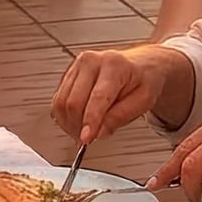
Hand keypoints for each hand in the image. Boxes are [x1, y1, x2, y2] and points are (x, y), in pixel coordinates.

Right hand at [53, 44, 190, 146]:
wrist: (140, 64)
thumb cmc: (144, 79)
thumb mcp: (144, 100)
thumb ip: (121, 116)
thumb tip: (99, 132)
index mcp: (114, 65)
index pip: (97, 98)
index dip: (90, 121)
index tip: (86, 139)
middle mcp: (91, 61)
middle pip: (73, 101)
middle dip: (77, 126)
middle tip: (88, 140)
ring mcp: (77, 66)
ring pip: (61, 102)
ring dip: (69, 123)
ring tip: (84, 132)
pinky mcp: (69, 74)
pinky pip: (58, 100)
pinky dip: (65, 116)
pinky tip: (77, 122)